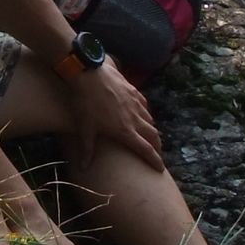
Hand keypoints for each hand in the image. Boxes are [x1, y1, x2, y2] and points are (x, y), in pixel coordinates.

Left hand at [66, 55, 163, 174]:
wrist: (90, 75)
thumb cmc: (86, 103)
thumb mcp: (85, 128)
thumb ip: (87, 150)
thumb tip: (83, 168)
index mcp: (125, 131)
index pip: (145, 149)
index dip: (155, 160)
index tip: (161, 169)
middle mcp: (135, 119)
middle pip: (153, 135)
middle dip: (158, 146)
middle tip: (157, 153)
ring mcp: (136, 103)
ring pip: (151, 120)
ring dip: (152, 130)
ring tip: (150, 136)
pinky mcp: (134, 91)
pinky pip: (145, 106)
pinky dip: (147, 114)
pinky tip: (143, 114)